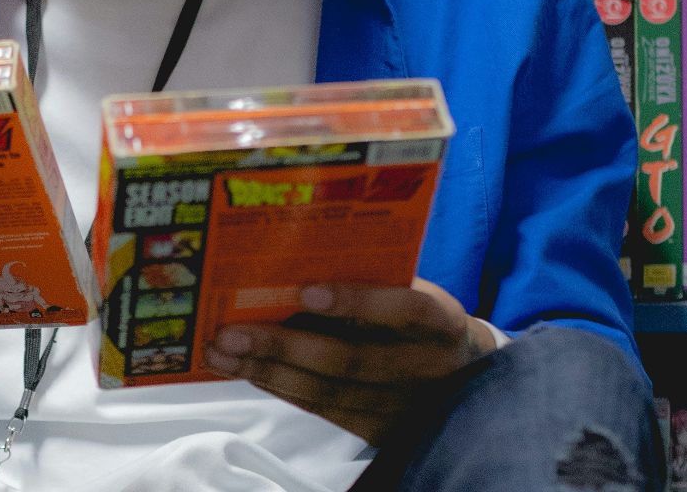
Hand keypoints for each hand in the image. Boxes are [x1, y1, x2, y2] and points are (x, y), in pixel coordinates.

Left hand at [202, 277, 495, 445]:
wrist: (465, 372)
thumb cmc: (419, 316)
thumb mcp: (412, 289)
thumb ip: (371, 277)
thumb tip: (293, 256)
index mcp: (441, 321)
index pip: (406, 308)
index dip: (358, 301)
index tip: (307, 292)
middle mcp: (425, 368)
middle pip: (351, 361)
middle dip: (285, 346)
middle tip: (231, 331)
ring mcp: (403, 406)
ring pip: (328, 392)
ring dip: (267, 371)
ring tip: (221, 352)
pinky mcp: (381, 431)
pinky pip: (323, 410)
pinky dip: (280, 388)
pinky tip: (246, 371)